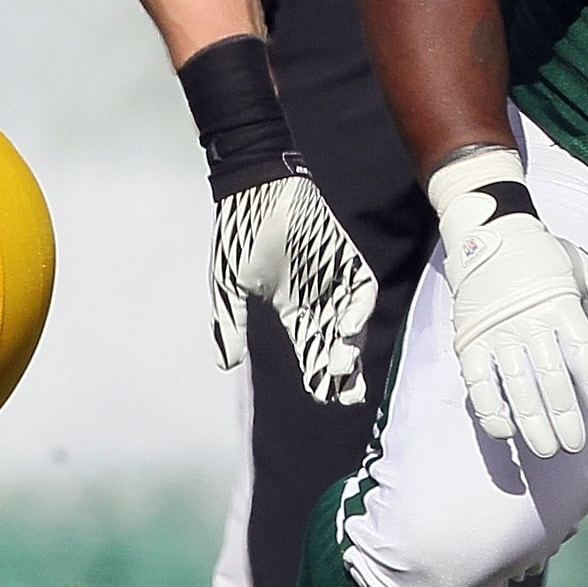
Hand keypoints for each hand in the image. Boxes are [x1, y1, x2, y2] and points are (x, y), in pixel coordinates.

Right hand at [210, 171, 375, 404]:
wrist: (256, 190)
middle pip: (337, 343)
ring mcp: (335, 279)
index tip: (322, 396)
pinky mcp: (347, 257)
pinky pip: (361, 287)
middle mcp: (319, 299)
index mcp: (293, 308)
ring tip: (343, 365)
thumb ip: (231, 327)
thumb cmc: (241, 235)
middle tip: (347, 394)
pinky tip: (348, 326)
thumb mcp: (230, 289)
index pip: (311, 349)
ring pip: (351, 322)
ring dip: (350, 344)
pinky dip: (358, 308)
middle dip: (343, 371)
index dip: (318, 375)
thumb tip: (226, 365)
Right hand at [430, 148, 587, 457]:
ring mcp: (497, 331)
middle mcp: (530, 320)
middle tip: (575, 446)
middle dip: (565, 417)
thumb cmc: (547, 259)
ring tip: (548, 450)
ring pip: (516, 385)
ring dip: (532, 422)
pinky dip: (489, 408)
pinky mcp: (470, 339)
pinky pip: (477, 381)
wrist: (491, 232)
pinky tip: (505, 432)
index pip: (586, 357)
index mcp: (563, 304)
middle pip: (551, 378)